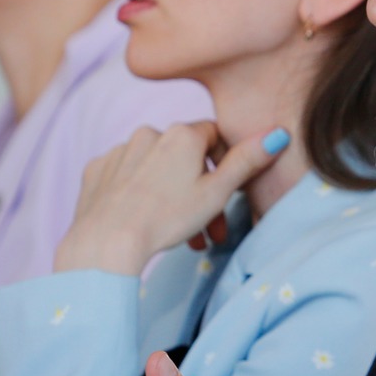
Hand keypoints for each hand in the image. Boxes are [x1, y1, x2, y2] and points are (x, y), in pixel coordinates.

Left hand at [54, 123, 286, 274]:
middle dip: (200, 191)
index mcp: (182, 134)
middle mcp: (148, 133)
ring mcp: (119, 151)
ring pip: (156, 169)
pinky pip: (125, 176)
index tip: (226, 196)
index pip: (214, 137)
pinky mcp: (97, 170)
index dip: (224, 166)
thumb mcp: (217, 193)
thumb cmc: (166, 219)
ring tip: (180, 234)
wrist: (107, 242)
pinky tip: (142, 219)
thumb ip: (247, 161)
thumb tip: (278, 133)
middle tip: (210, 231)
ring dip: (172, 195)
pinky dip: (138, 193)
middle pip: (185, 158)